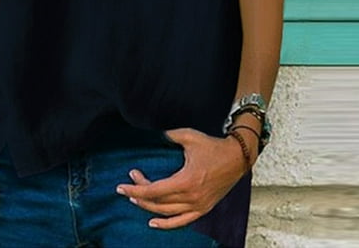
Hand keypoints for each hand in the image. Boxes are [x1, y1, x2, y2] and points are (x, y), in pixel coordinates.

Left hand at [115, 127, 252, 229]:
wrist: (237, 157)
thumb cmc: (213, 146)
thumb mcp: (189, 137)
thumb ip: (169, 135)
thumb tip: (154, 134)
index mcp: (186, 181)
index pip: (154, 190)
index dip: (136, 189)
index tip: (121, 187)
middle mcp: (191, 197)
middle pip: (158, 202)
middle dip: (139, 195)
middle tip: (128, 185)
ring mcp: (198, 205)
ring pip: (166, 213)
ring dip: (148, 207)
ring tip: (135, 199)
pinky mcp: (203, 208)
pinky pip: (182, 221)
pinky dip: (166, 224)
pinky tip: (153, 222)